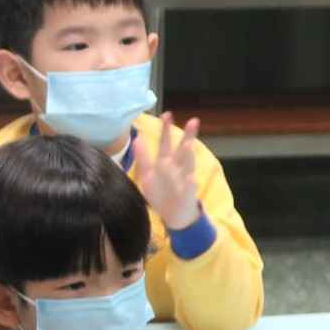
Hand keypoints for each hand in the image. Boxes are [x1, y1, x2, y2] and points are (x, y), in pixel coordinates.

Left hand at [135, 112, 203, 232]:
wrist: (174, 215)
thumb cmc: (161, 193)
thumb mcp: (148, 175)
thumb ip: (143, 157)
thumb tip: (136, 138)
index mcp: (166, 163)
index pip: (165, 144)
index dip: (166, 130)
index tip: (166, 114)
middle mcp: (177, 169)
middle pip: (182, 150)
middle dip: (187, 136)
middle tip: (193, 121)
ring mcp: (184, 181)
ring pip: (188, 166)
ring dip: (189, 156)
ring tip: (189, 145)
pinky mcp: (187, 195)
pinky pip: (189, 189)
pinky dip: (190, 184)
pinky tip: (191, 178)